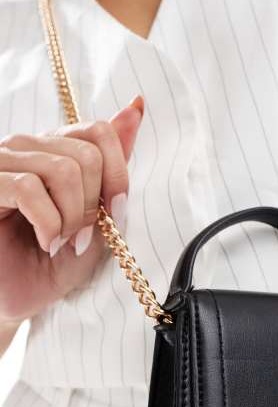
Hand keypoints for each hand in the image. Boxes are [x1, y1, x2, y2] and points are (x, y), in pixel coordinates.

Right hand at [0, 94, 143, 325]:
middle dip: (94, 206)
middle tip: (81, 237)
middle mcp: (28, 147)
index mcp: (57, 150)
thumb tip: (135, 108)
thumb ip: (112, 172)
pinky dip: (48, 223)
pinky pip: (27, 188)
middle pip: (87, 154)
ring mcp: (3, 161)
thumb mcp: (97, 223)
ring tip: (61, 242)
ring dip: (72, 218)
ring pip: (62, 169)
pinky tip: (45, 242)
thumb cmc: (52, 264)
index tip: (114, 213)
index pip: (101, 131)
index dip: (118, 176)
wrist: (14, 298)